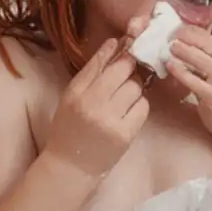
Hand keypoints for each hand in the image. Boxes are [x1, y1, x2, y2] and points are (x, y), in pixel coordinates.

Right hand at [47, 37, 148, 177]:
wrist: (70, 167)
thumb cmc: (68, 128)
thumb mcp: (71, 96)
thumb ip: (92, 70)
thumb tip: (114, 43)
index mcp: (77, 92)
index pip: (104, 62)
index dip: (121, 53)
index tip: (127, 49)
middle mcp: (93, 104)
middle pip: (125, 71)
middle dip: (130, 69)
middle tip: (126, 75)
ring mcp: (110, 120)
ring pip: (136, 88)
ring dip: (134, 88)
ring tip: (124, 97)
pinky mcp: (125, 135)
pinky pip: (143, 108)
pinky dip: (139, 105)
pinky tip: (129, 111)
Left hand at [165, 25, 211, 143]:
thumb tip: (191, 52)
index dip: (194, 31)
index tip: (179, 28)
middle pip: (205, 46)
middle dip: (186, 37)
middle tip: (169, 34)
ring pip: (199, 60)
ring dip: (181, 50)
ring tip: (167, 46)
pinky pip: (193, 81)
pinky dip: (180, 71)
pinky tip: (170, 66)